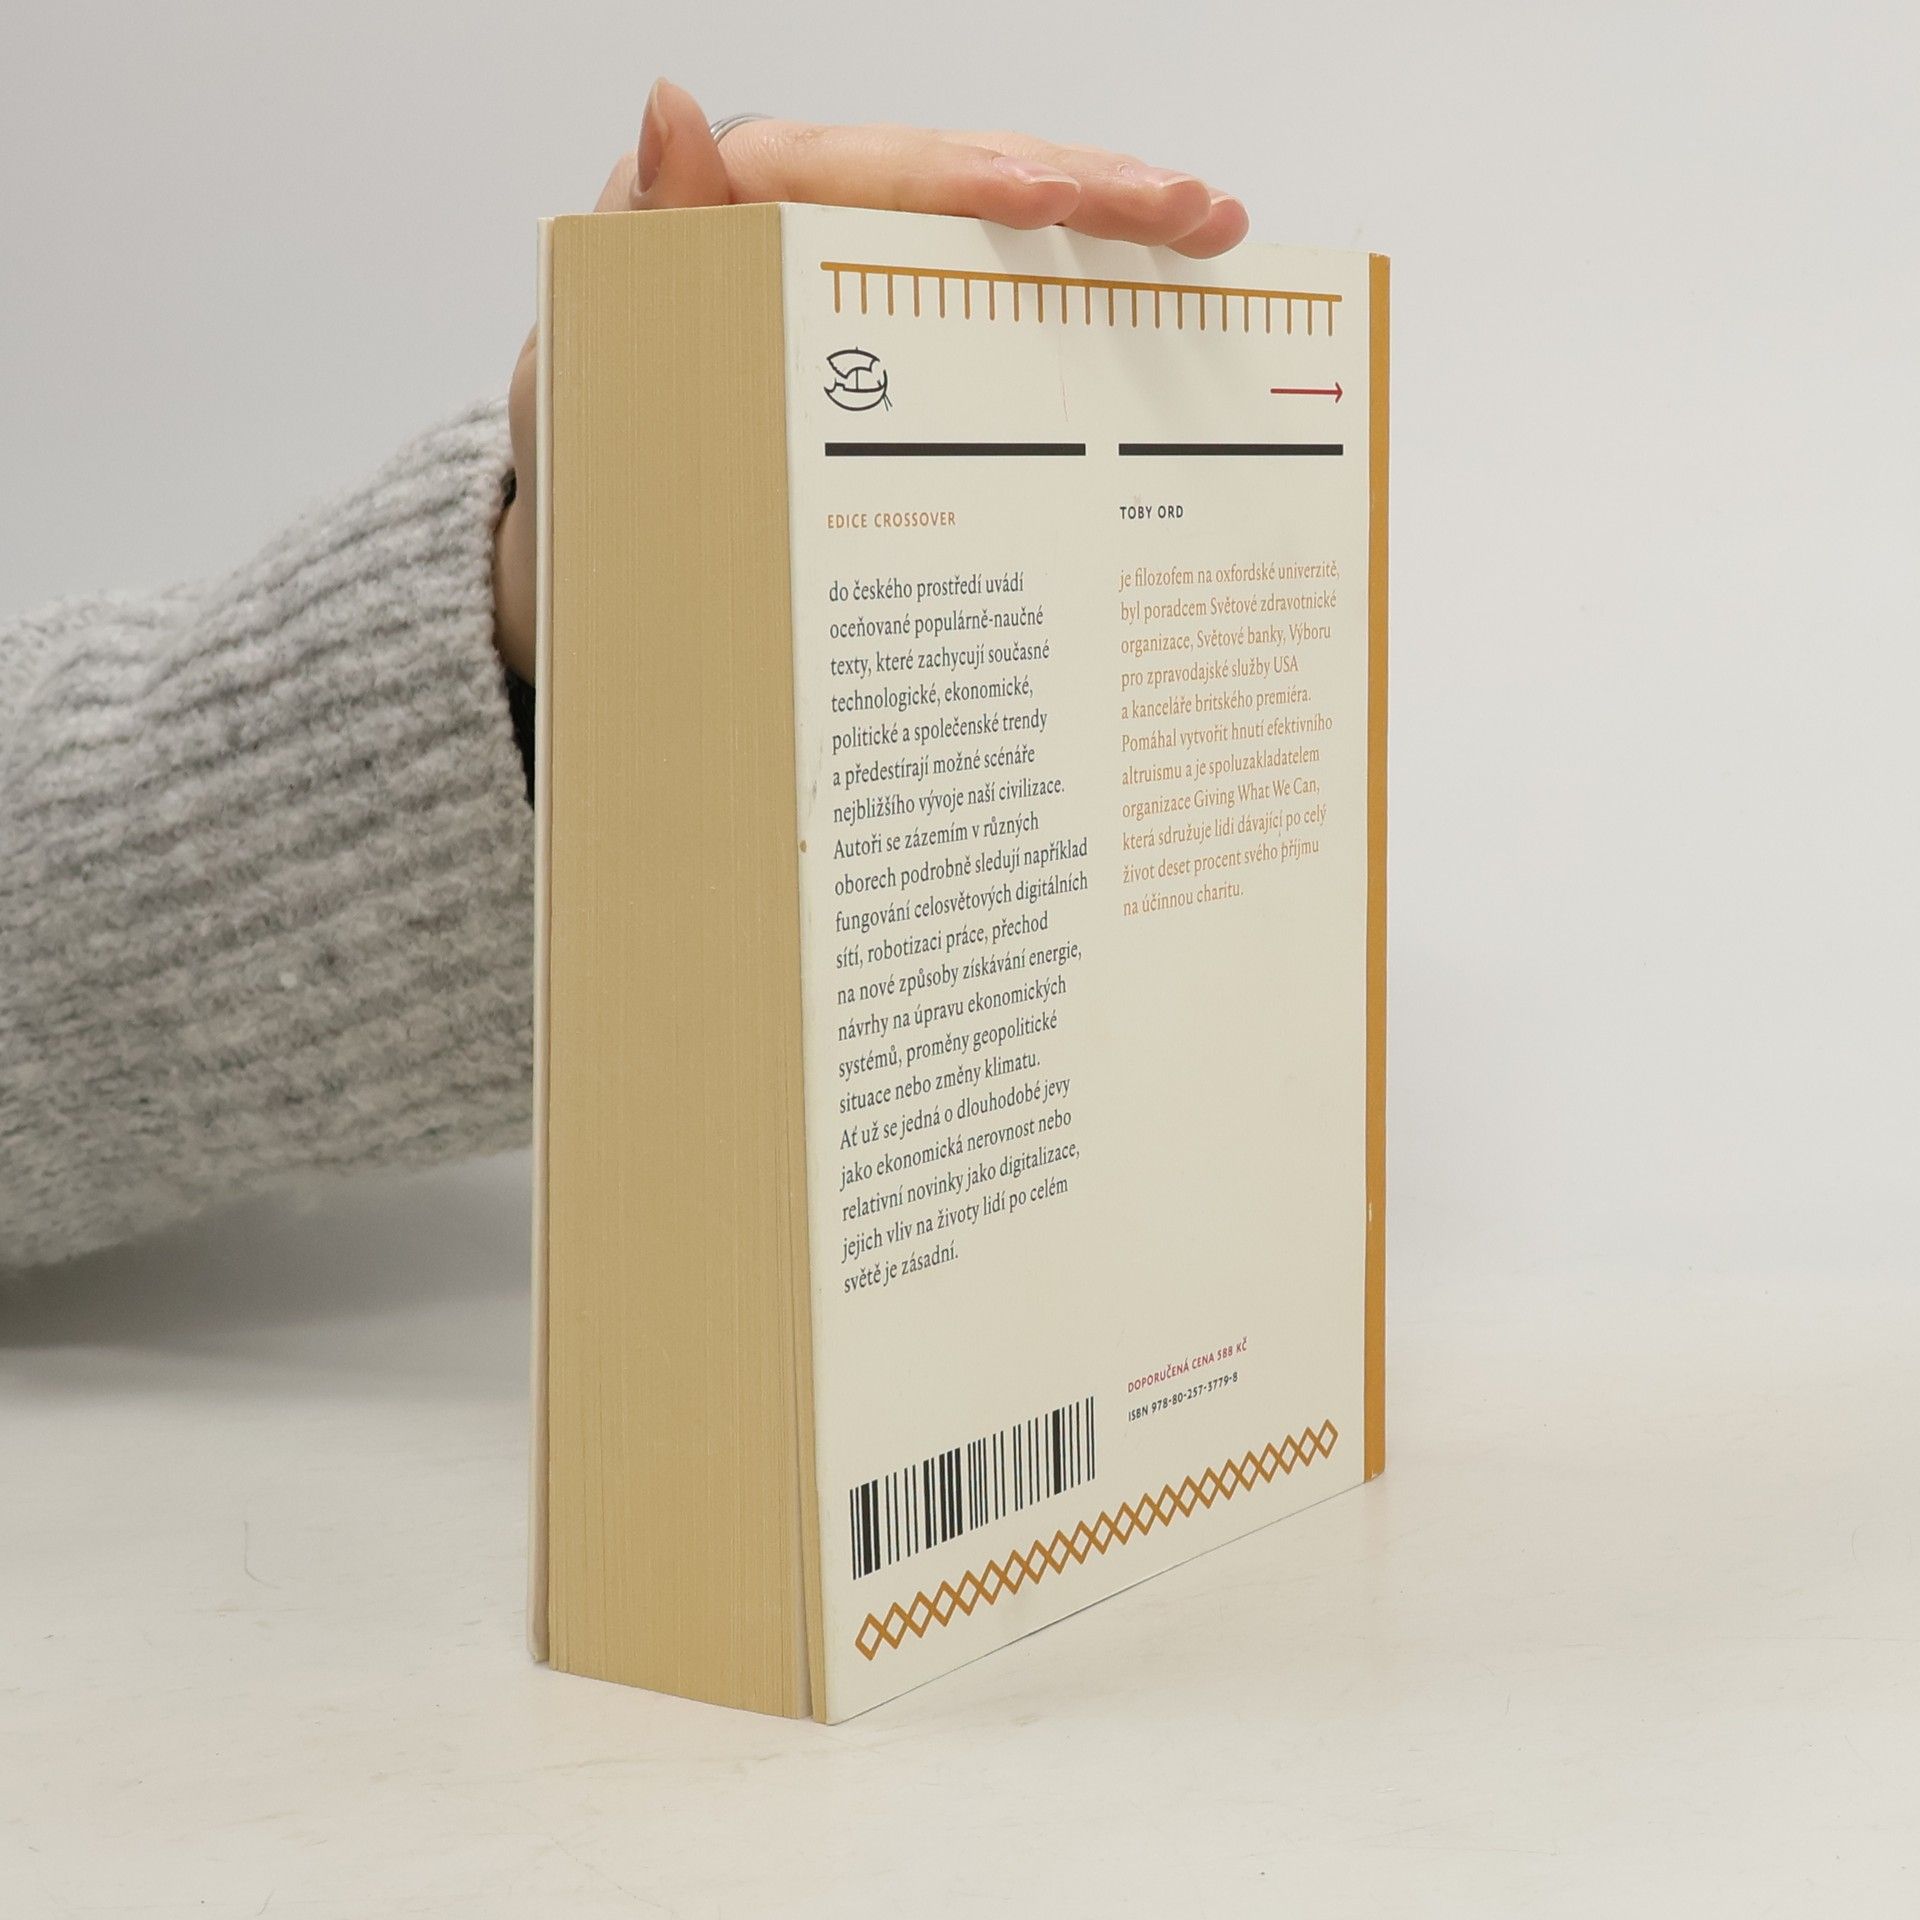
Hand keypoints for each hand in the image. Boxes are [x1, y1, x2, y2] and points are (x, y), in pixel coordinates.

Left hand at [492, 81, 1250, 679]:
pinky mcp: (894, 315)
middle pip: (962, 173)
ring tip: (1207, 220)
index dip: (962, 179)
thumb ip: (642, 237)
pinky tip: (1164, 270)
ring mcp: (861, 260)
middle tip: (1187, 205)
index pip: (868, 170)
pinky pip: (995, 281)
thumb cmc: (596, 438)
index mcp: (739, 203)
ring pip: (998, 216)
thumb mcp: (594, 351)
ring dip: (1109, 214)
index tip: (1046, 197)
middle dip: (1083, 185)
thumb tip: (671, 107)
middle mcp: (810, 212)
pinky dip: (1079, 275)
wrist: (600, 523)